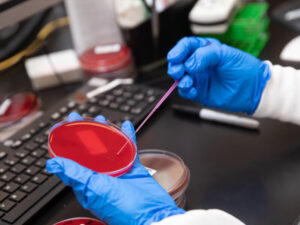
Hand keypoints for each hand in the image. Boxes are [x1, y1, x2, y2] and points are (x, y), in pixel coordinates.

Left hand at [46, 112, 183, 224]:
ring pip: (109, 147)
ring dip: (105, 132)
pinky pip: (129, 148)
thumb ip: (75, 174)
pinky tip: (126, 126)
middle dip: (86, 133)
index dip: (68, 142)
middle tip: (81, 118)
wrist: (151, 214)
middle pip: (91, 150)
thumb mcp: (94, 188)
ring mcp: (118, 170)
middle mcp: (102, 175)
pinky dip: (128, 136)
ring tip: (102, 120)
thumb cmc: (122, 208)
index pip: (73, 159)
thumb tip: (53, 164)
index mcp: (88, 182)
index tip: (64, 127)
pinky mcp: (133, 167)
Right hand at [167, 37, 270, 113]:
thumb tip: (189, 63)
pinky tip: (192, 90)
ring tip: (188, 81)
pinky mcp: (199, 92)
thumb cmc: (245, 69)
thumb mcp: (227, 55)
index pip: (187, 46)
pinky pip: (185, 91)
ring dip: (179, 79)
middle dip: (175, 65)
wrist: (253, 90)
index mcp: (206, 50)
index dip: (179, 50)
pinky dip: (185, 90)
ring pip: (179, 77)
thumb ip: (206, 55)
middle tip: (179, 70)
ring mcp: (199, 78)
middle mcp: (200, 64)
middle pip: (179, 62)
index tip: (175, 57)